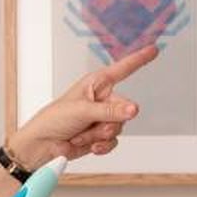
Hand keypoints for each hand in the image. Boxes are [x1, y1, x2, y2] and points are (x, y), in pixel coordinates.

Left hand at [7, 44, 158, 168]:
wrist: (42, 146)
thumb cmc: (54, 119)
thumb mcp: (82, 110)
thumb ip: (110, 111)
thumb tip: (134, 109)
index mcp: (96, 83)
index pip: (123, 69)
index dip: (139, 59)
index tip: (154, 49)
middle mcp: (103, 99)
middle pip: (125, 110)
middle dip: (106, 122)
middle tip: (89, 125)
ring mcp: (103, 118)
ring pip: (118, 128)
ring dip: (98, 136)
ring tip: (80, 135)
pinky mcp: (101, 136)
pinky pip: (114, 142)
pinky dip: (101, 146)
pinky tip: (89, 146)